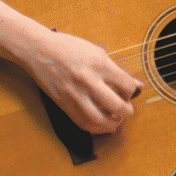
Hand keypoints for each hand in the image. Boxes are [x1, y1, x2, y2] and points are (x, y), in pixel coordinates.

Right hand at [22, 29, 142, 135]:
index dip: (133, 92)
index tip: (131, 92)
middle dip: (127, 112)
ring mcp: (75, 95)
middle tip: (127, 110)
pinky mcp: (64, 105)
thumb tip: (136, 85)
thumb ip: (116, 70)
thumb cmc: (68, 48)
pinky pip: (83, 123)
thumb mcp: (97, 52)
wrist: (39, 51)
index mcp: (98, 64)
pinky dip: (96, 128)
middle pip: (116, 106)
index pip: (126, 86)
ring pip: (99, 121)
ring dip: (113, 124)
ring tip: (116, 120)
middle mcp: (87, 80)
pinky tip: (101, 124)